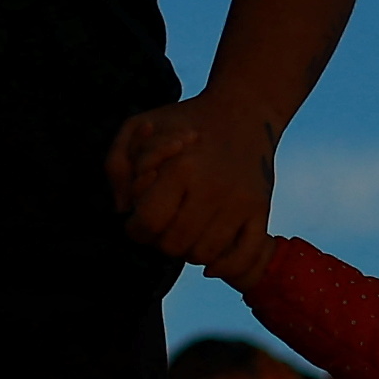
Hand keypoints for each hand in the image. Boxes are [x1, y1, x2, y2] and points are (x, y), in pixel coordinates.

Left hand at [106, 94, 277, 274]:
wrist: (243, 110)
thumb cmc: (183, 121)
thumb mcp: (140, 126)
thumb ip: (117, 164)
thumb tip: (123, 209)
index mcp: (182, 168)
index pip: (148, 224)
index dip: (136, 228)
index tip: (139, 220)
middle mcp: (213, 188)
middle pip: (173, 245)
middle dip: (161, 241)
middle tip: (164, 225)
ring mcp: (240, 202)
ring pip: (203, 256)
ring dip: (189, 251)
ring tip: (187, 231)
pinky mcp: (261, 210)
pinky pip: (244, 258)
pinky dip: (225, 268)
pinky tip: (212, 260)